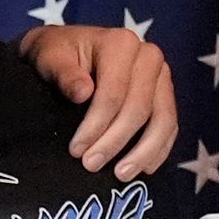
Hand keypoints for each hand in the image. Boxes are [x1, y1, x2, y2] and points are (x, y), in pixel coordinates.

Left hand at [24, 24, 181, 178]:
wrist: (67, 51)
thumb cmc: (55, 54)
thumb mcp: (48, 57)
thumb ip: (62, 73)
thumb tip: (83, 93)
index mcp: (121, 43)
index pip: (114, 92)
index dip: (96, 125)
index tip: (76, 150)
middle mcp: (149, 56)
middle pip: (139, 109)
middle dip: (115, 142)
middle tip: (91, 165)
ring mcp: (161, 77)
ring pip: (163, 121)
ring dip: (143, 153)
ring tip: (121, 175)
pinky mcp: (166, 96)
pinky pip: (170, 127)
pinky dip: (159, 150)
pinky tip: (144, 170)